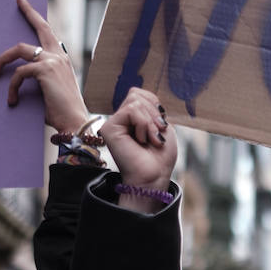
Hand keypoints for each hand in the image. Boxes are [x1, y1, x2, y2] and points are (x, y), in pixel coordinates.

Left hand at [0, 0, 89, 134]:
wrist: (74, 122)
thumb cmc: (63, 111)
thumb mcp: (53, 88)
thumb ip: (42, 76)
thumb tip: (22, 73)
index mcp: (62, 58)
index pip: (48, 32)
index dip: (35, 17)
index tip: (25, 3)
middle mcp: (59, 55)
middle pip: (39, 27)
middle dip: (28, 12)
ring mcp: (52, 60)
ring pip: (19, 50)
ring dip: (1, 60)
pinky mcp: (44, 70)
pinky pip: (19, 73)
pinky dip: (12, 87)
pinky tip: (12, 100)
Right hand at [100, 87, 176, 212]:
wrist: (153, 177)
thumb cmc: (160, 158)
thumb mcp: (162, 127)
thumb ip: (152, 108)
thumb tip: (141, 92)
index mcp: (132, 119)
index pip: (142, 94)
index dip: (155, 107)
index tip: (160, 128)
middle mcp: (120, 120)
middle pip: (137, 94)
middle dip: (154, 113)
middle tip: (156, 135)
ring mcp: (113, 123)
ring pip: (135, 101)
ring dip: (150, 122)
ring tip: (150, 140)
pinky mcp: (108, 128)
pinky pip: (132, 110)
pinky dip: (144, 124)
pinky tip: (140, 140)